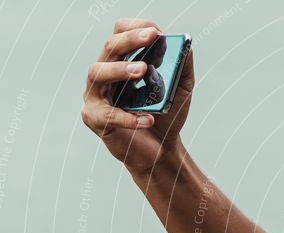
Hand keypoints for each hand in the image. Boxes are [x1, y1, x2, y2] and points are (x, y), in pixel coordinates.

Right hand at [81, 19, 193, 174]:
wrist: (161, 150)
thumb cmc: (167, 116)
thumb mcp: (180, 90)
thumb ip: (183, 67)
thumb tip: (186, 44)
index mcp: (122, 62)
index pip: (119, 33)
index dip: (135, 28)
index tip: (156, 31)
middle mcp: (105, 74)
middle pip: (109, 48)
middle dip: (130, 40)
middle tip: (151, 37)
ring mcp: (96, 95)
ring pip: (98, 73)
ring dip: (120, 69)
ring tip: (143, 71)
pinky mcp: (95, 119)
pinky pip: (108, 114)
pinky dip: (128, 117)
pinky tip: (148, 119)